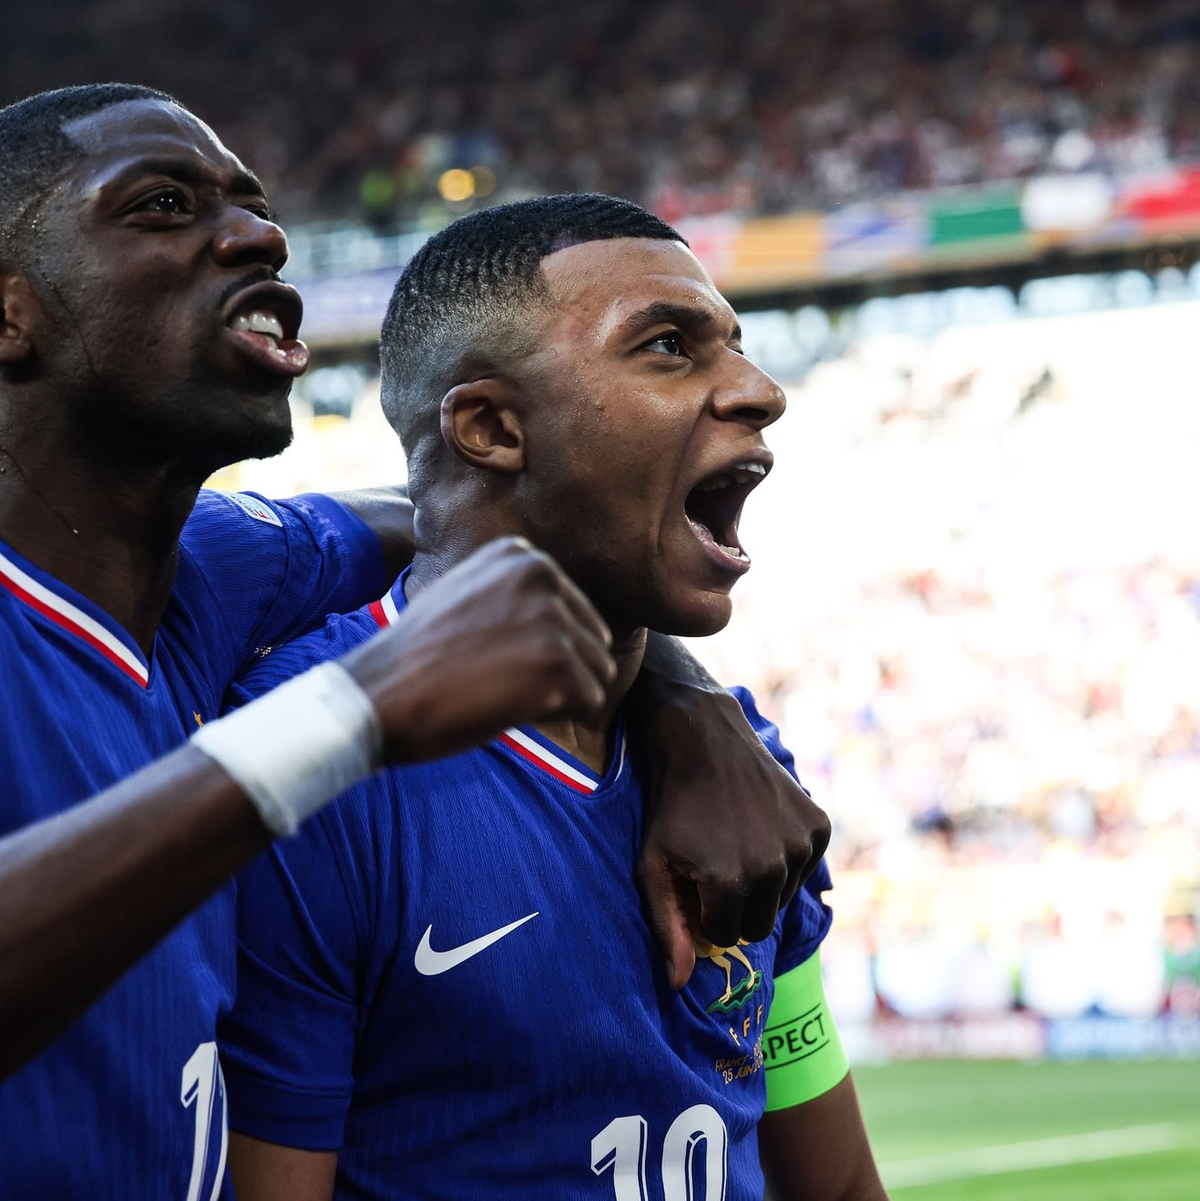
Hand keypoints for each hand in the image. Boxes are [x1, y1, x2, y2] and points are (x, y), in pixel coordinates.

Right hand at [341, 537, 615, 762]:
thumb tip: (567, 616)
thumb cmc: (418, 658)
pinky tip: (508, 707)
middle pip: (592, 640)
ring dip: (558, 694)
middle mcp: (542, 576)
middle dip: (556, 671)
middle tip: (495, 679)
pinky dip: (557, 715)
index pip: (573, 611)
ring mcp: (552, 619)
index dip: (539, 648)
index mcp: (521, 555)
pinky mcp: (558, 665)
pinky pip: (591, 701)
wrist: (378, 696)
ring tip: (502, 691)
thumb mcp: (467, 596)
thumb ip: (517, 594)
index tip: (490, 655)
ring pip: (597, 672)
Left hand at [632, 683, 830, 988]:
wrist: (702, 740)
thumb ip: (667, 927)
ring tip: (736, 841)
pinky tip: (760, 826)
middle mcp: (774, 868)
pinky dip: (786, 856)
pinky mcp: (819, 825)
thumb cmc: (670, 807)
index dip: (707, 912)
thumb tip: (680, 985)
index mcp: (731, 884)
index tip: (695, 881)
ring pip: (783, 897)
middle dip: (737, 905)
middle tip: (716, 865)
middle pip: (759, 924)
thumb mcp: (653, 866)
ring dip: (762, 881)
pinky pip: (804, 866)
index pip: (727, 936)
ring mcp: (801, 845)